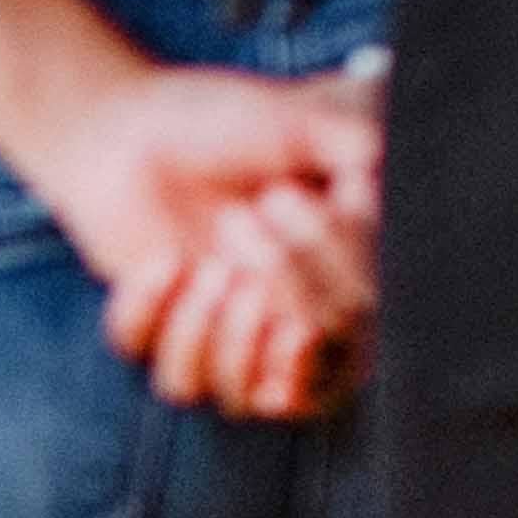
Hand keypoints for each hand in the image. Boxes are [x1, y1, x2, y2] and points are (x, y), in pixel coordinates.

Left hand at [31, 66, 384, 415]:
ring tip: (207, 261)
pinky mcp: (160, 339)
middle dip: (284, 293)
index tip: (320, 203)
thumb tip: (380, 164)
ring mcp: (222, 339)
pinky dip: (158, 317)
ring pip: (229, 395)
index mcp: (343, 284)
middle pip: (306, 377)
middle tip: (245, 216)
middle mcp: (288, 327)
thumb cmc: (232, 123)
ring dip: (219, 333)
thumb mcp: (300, 121)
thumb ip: (351, 143)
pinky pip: (160, 367)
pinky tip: (162, 260)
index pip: (363, 330)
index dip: (342, 283)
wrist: (137, 125)